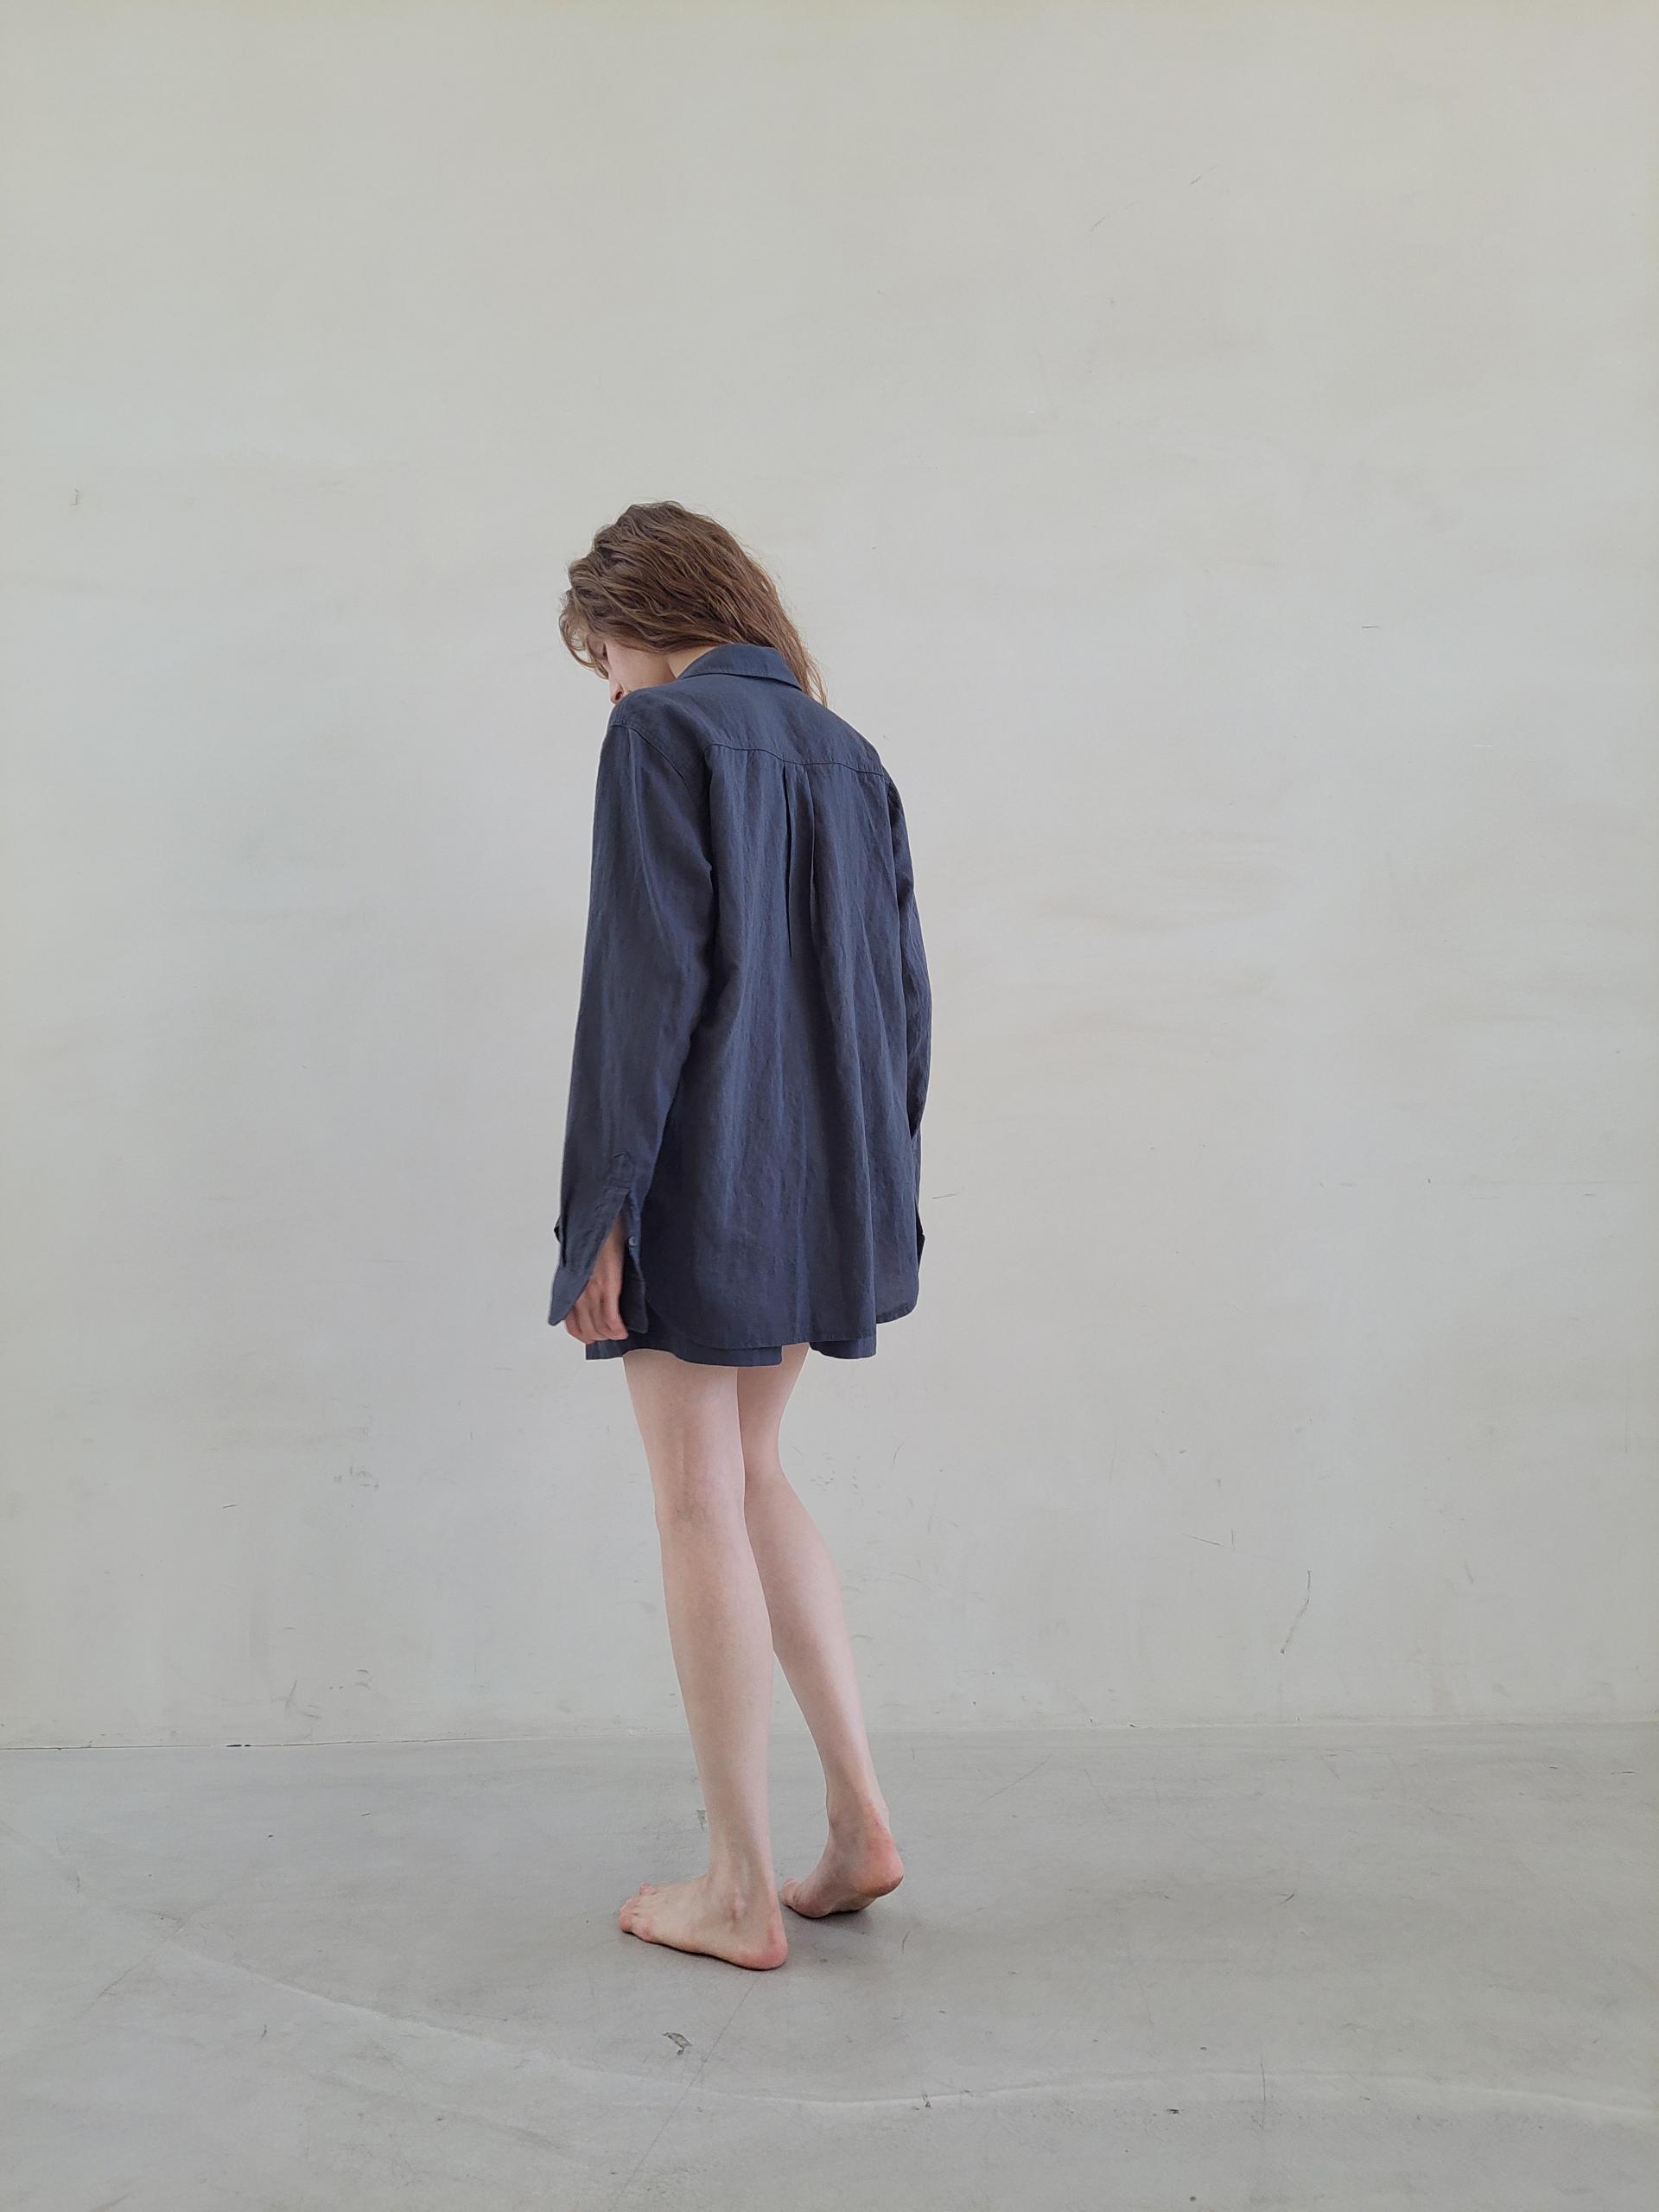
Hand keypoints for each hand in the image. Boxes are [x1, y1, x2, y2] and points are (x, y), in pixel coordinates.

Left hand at [565, 1214, 629, 1344]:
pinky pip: (610, 1315)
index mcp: (571, 1283)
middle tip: (613, 1335)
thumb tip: (590, 1287)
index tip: (594, 1337)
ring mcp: (592, 1287)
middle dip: (600, 1336)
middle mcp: (578, 1289)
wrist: (602, 1214)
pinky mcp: (607, 1283)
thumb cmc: (595, 1231)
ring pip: (598, 1325)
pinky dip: (617, 1327)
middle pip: (586, 1328)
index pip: (571, 1321)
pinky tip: (623, 1330)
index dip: (582, 1334)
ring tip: (620, 1333)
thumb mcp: (581, 1256)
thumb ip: (582, 1275)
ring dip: (610, 1334)